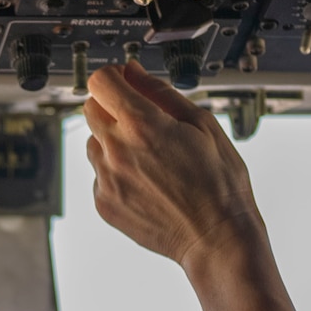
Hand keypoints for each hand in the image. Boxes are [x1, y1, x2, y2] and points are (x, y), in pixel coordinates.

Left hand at [84, 60, 265, 277]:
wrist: (217, 237)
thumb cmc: (219, 185)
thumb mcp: (202, 124)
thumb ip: (160, 92)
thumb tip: (134, 72)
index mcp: (142, 125)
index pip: (101, 82)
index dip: (114, 77)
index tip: (126, 82)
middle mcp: (116, 150)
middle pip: (91, 108)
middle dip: (113, 106)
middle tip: (144, 122)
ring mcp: (106, 179)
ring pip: (94, 142)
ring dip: (113, 140)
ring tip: (150, 157)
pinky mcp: (104, 203)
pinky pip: (99, 174)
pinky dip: (116, 171)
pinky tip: (147, 181)